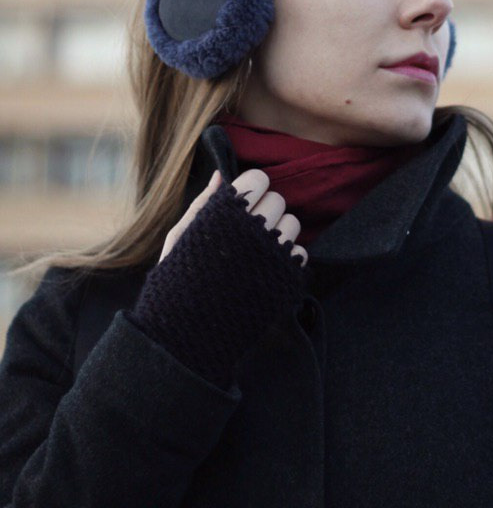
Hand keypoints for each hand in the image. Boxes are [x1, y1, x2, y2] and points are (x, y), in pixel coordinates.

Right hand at [159, 168, 308, 266]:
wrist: (185, 331)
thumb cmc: (177, 278)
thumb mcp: (180, 236)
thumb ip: (204, 203)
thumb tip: (222, 177)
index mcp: (226, 214)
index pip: (259, 178)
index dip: (251, 189)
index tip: (241, 204)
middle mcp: (252, 230)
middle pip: (278, 200)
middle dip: (264, 211)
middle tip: (247, 231)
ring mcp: (271, 254)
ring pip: (293, 224)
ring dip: (279, 233)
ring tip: (258, 250)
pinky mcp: (284, 279)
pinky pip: (300, 253)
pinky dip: (289, 258)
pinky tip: (269, 268)